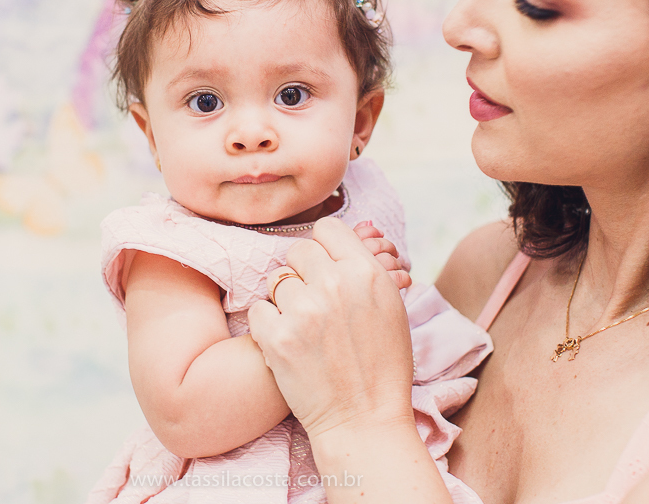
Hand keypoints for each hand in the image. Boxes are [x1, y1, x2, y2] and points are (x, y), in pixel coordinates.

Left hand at [248, 217, 415, 441]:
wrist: (364, 419)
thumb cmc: (381, 365)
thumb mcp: (390, 308)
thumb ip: (364, 270)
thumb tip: (341, 243)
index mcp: (366, 273)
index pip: (328, 229)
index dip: (323, 247)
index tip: (323, 268)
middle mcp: (334, 284)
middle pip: (298, 251)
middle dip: (301, 274)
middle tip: (312, 304)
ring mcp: (304, 311)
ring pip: (276, 281)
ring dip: (284, 302)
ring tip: (304, 330)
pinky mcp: (278, 337)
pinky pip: (258, 310)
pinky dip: (267, 326)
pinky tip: (287, 344)